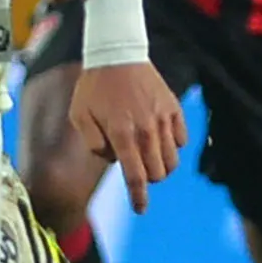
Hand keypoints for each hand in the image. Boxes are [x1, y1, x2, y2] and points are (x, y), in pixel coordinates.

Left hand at [71, 61, 185, 212]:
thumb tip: (113, 160)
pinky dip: (172, 146)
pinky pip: (182, 141)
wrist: (117, 53)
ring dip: (161, 166)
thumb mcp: (79, 116)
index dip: (139, 198)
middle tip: (136, 168)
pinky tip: (158, 138)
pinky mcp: (174, 109)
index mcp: (121, 134)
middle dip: (147, 179)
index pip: (135, 177)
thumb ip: (94, 144)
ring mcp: (163, 119)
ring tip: (147, 155)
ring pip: (172, 161)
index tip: (140, 209)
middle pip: (158, 174)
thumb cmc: (93, 87)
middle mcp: (146, 130)